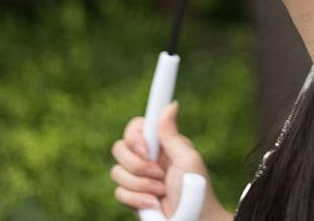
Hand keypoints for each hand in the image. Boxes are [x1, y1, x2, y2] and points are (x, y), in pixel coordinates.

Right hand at [110, 101, 232, 220]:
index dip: (134, 136)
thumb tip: (171, 104)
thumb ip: (172, 134)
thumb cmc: (197, 188)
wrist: (194, 219)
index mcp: (159, 144)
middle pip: (119, 148)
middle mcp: (145, 158)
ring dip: (141, 185)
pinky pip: (118, 193)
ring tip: (161, 192)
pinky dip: (137, 199)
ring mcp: (137, 178)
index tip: (146, 149)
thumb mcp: (187, 159)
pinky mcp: (131, 197)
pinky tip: (154, 204)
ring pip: (116, 172)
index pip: (135, 127)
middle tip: (159, 174)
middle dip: (138, 165)